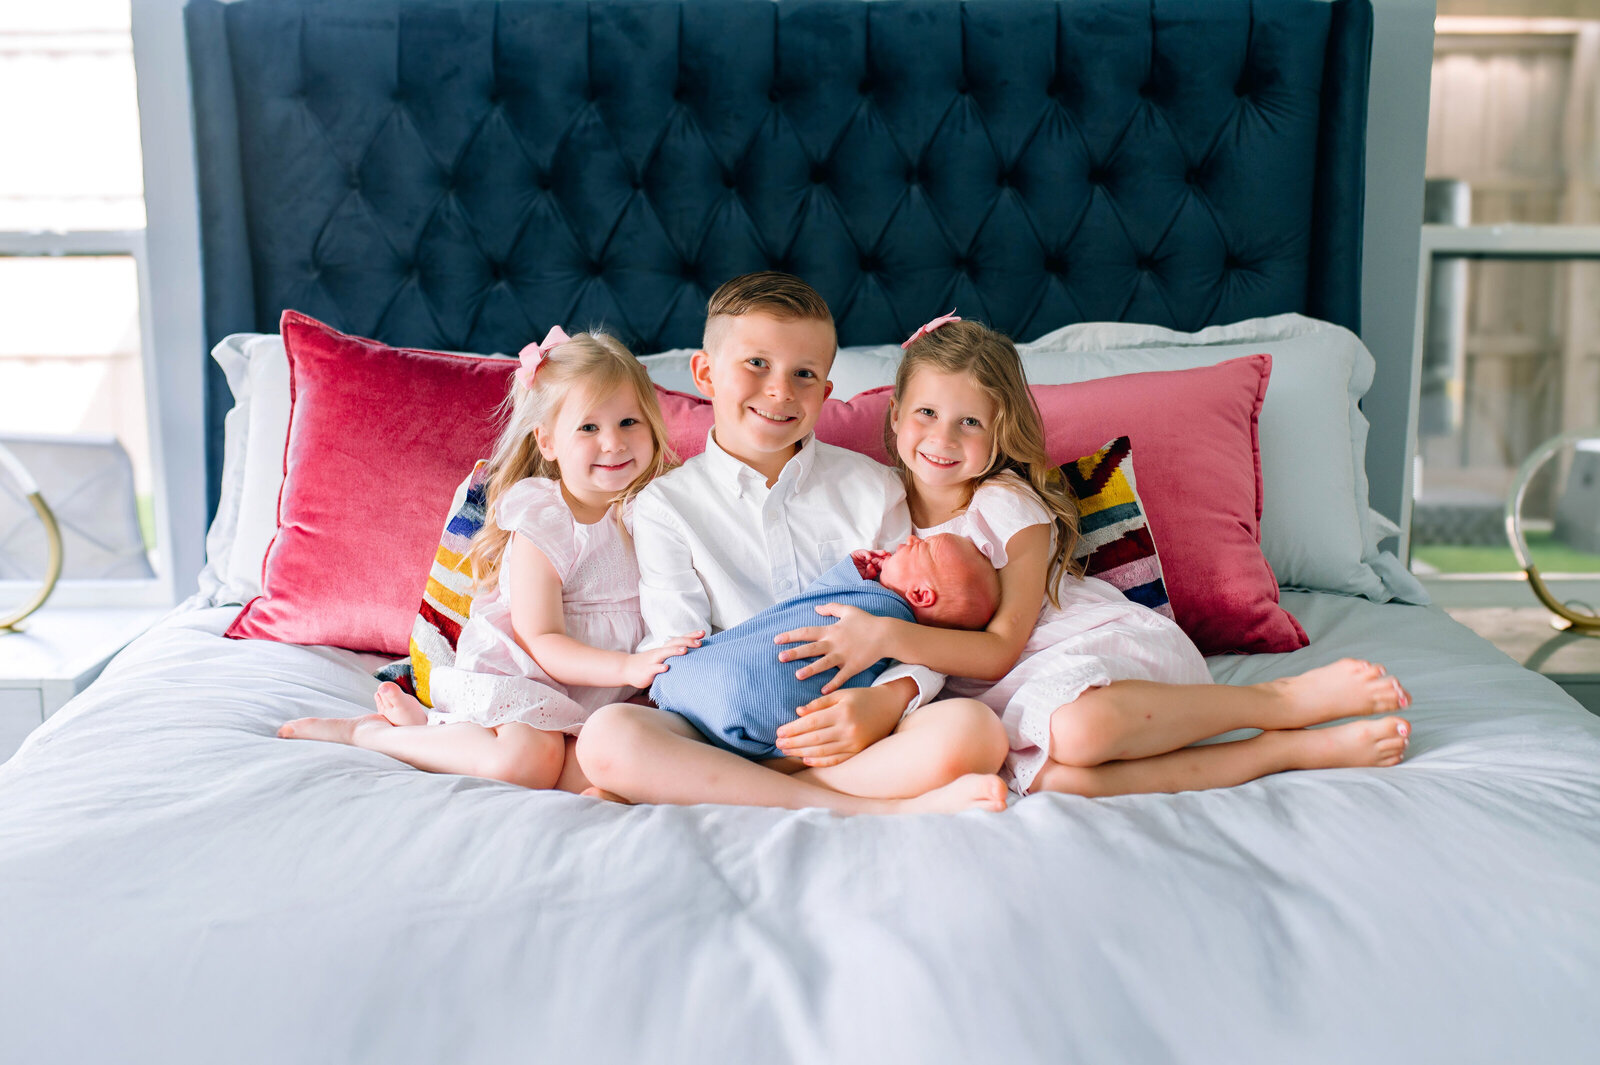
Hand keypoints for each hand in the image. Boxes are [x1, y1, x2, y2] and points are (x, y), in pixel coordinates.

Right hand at [622, 631, 703, 687]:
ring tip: (685, 650)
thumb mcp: (663, 657)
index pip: (680, 639)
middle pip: (674, 643)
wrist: (627, 668)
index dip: (691, 636)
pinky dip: (660, 668)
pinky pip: (654, 668)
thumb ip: (675, 655)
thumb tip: (692, 654)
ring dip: (674, 651)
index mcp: (665, 648)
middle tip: (700, 642)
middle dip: (687, 641)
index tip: (703, 633)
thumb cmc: (649, 663)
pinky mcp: (647, 670)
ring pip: (664, 654)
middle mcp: (660, 652)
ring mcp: (653, 660)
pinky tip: (666, 668)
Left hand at [774, 604, 893, 692]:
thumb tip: (816, 608)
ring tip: (797, 675)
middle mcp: (834, 643)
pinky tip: (823, 691)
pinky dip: (833, 684)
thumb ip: (831, 608)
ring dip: (811, 669)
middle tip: (780, 658)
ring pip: (824, 663)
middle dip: (795, 653)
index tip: (776, 640)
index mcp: (831, 630)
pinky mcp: (853, 666)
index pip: (806, 632)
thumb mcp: (848, 610)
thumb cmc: (867, 622)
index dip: (791, 635)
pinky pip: (841, 676)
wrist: (885, 634)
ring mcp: (843, 655)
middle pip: (811, 648)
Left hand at [774, 684, 903, 766]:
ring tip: (786, 751)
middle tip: (777, 744)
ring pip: (822, 751)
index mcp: (842, 711)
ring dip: (801, 752)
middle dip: (793, 742)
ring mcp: (854, 743)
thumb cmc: (862, 697)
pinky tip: (806, 759)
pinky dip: (819, 761)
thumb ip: (819, 704)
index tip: (779, 732)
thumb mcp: (841, 694)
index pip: (811, 723)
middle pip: (814, 739)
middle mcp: (848, 729)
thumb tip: (798, 713)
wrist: (890, 707)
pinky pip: (835, 760)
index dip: (793, 729)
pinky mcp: (858, 751)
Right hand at [851, 548, 889, 579]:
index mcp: (872, 567)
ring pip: (872, 553)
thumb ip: (871, 574)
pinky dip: (867, 554)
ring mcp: (863, 557)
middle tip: (889, 556)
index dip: (884, 563)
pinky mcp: (857, 554)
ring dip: (878, 553)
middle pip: (877, 558)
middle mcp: (868, 561)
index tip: (890, 563)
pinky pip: (863, 552)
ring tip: (883, 553)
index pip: (879, 564)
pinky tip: (869, 558)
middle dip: (883, 557)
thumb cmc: (855, 578)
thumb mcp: (865, 578)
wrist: (845, 576)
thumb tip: (874, 570)